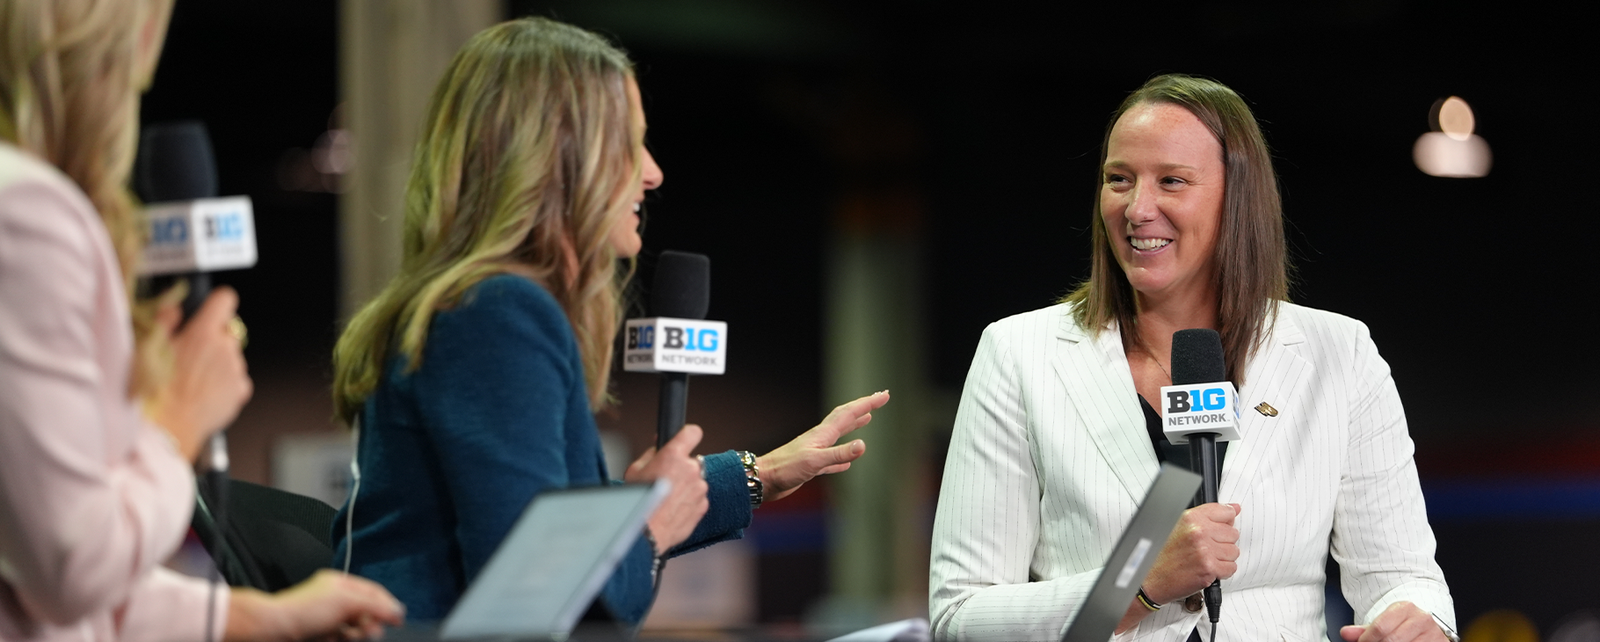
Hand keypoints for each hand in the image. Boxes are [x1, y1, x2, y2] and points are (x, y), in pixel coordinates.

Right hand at [148, 287, 251, 461]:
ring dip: (218, 362)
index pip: (225, 300)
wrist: (168, 427)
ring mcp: (236, 369)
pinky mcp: (241, 390)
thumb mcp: (147, 347)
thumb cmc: (154, 391)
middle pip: (227, 331)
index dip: (217, 304)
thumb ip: (165, 321)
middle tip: (190, 355)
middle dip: (212, 339)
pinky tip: (203, 392)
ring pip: (231, 356)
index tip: (212, 309)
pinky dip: (225, 382)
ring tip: (193, 379)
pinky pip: (236, 379)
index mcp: (202, 333)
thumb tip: (174, 308)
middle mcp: (225, 348)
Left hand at [225, 569, 404, 641]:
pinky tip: (339, 640)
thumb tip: (397, 610)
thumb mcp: (347, 601)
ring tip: (353, 637)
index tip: (398, 619)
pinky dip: (344, 641)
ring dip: (358, 634)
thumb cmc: (302, 611)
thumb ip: (375, 605)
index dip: (387, 604)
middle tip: (371, 632)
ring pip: (354, 629)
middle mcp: (333, 600)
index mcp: (340, 584)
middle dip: (370, 623)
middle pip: (365, 612)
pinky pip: (341, 639)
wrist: (272, 630)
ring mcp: (326, 619)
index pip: (373, 592)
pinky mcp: (319, 636)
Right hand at [624, 424, 709, 554]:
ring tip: (667, 499)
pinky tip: (673, 509)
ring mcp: (700, 488)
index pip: (692, 433)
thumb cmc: (637, 502)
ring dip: (685, 487)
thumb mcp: (635, 470)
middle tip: (664, 481)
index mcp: (674, 455)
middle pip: (691, 462)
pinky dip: (688, 502)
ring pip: (695, 481)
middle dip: (680, 469)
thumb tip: (659, 446)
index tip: (684, 440)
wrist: (646, 533)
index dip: (687, 436)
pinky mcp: (703, 506)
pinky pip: (698, 498)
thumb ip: (651, 454)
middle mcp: (691, 469)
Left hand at [756, 390, 888, 503]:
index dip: (867, 404)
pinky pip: (832, 458)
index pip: (849, 414)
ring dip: (854, 425)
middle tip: (879, 399)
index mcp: (822, 434)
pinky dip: (843, 457)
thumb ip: (838, 454)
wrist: (763, 479)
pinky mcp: (811, 466)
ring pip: (839, 434)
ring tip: (866, 418)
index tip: (883, 395)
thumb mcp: (814, 461)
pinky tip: (847, 461)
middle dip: (863, 408)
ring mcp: (816, 451)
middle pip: (846, 418)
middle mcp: (820, 438)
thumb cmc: (785, 469)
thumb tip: (863, 445)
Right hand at [1141, 502, 1240, 603]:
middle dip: (1223, 542)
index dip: (1226, 522)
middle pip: (1232, 533)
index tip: (1222, 527)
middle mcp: (1198, 532)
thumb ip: (1206, 516)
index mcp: (1190, 518)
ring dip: (1223, 558)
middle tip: (1206, 548)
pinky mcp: (1208, 569)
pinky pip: (1231, 568)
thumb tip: (1233, 509)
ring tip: (1205, 559)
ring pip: (1233, 551)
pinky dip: (1222, 571)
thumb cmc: (1160, 554)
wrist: (1149, 578)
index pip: (1225, 512)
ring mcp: (1204, 551)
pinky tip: (1206, 569)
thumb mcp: (1177, 525)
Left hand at [1340, 602, 1451, 641]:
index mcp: (1406, 608)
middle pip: (1393, 640)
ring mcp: (1434, 634)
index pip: (1380, 628)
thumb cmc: (1402, 622)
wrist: (1426, 621)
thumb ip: (1364, 629)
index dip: (1367, 639)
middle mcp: (1422, 620)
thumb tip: (1346, 633)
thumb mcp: (1383, 620)